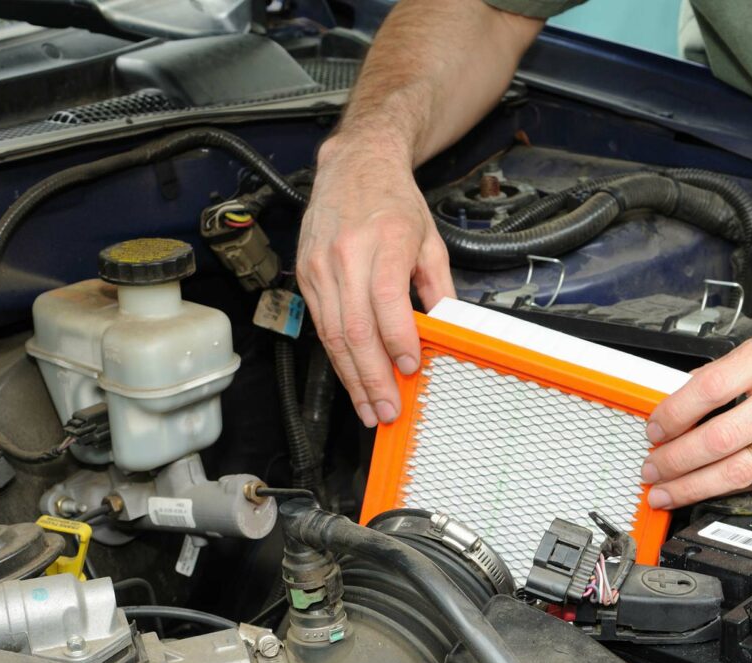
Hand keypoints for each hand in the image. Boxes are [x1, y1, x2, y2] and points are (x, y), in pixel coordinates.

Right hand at [297, 136, 454, 427]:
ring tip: (370, 408)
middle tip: (388, 410)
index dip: (397, 340)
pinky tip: (352, 379)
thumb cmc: (393, 200)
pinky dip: (338, 357)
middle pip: (355, 327)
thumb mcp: (429, 238)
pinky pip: (321, 325)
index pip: (385, 299)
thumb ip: (438, 286)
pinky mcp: (305, 274)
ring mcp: (320, 265)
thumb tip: (446, 330)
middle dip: (372, 376)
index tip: (411, 368)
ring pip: (332, 334)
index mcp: (384, 240)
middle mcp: (346, 253)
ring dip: (352, 378)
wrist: (354, 164)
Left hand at [640, 318, 751, 507]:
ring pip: (739, 470)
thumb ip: (733, 370)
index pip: (708, 390)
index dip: (672, 414)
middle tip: (652, 467)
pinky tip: (708, 490)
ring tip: (667, 491)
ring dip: (694, 485)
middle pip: (719, 438)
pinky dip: (730, 487)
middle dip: (675, 460)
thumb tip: (685, 398)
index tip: (654, 427)